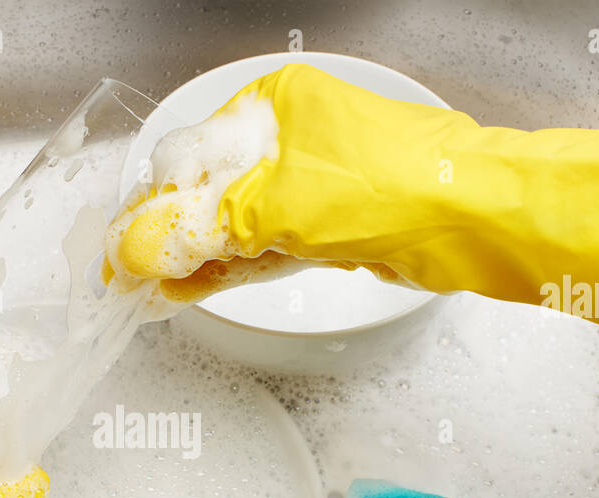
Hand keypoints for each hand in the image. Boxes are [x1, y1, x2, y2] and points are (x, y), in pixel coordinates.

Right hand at [106, 63, 598, 367]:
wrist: (472, 219)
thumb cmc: (390, 187)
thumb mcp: (277, 205)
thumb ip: (203, 228)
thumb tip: (139, 249)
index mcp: (277, 107)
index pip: (193, 154)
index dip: (155, 205)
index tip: (125, 249)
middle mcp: (293, 138)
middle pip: (212, 189)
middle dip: (171, 234)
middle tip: (131, 277)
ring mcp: (314, 182)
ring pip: (238, 221)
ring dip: (197, 257)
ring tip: (153, 289)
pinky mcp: (332, 224)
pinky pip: (267, 244)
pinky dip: (232, 266)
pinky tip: (194, 286)